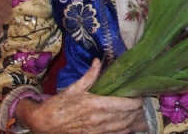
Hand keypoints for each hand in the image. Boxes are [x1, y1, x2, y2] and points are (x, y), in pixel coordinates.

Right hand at [15, 59, 147, 133]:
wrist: (44, 123)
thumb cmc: (59, 105)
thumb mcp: (74, 88)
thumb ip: (89, 75)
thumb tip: (97, 61)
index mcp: (95, 104)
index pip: (123, 105)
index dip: (135, 102)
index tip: (141, 97)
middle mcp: (98, 119)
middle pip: (125, 117)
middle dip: (136, 111)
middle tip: (143, 105)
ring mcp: (96, 130)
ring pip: (122, 128)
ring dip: (132, 122)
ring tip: (139, 115)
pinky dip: (124, 131)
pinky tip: (129, 127)